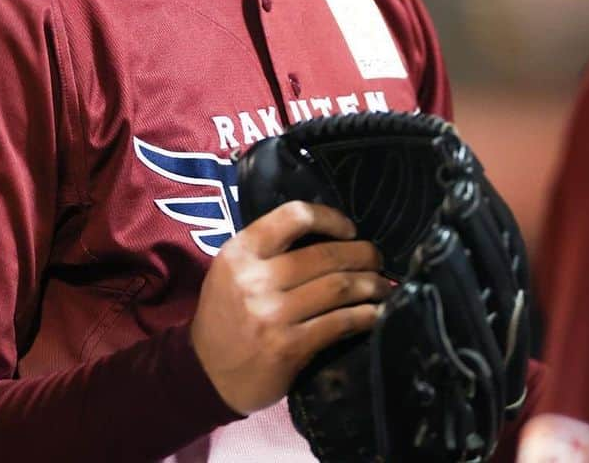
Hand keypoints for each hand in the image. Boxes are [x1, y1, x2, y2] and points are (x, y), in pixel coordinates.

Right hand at [190, 200, 385, 414]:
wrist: (205, 373)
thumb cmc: (226, 313)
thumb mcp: (233, 268)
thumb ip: (270, 248)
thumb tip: (329, 234)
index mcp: (242, 251)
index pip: (294, 216)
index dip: (331, 218)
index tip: (350, 229)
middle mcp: (256, 279)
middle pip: (326, 255)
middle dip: (362, 254)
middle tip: (377, 258)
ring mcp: (272, 315)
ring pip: (338, 288)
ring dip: (371, 284)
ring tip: (383, 285)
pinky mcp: (289, 347)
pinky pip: (339, 323)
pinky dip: (365, 315)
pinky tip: (376, 313)